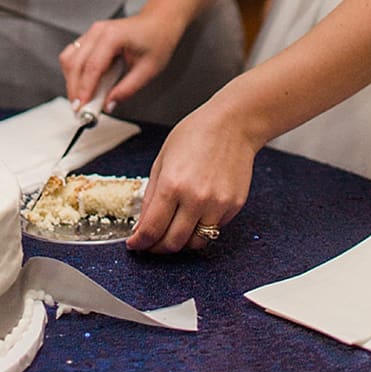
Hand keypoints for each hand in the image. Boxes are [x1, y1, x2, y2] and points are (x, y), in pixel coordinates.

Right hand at [60, 11, 184, 113]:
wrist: (160, 22)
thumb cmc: (157, 40)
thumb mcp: (148, 70)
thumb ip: (127, 89)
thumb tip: (109, 104)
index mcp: (113, 36)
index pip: (92, 67)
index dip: (85, 89)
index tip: (82, 107)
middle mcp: (98, 31)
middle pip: (75, 64)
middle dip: (75, 89)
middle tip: (80, 109)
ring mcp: (92, 32)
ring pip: (69, 59)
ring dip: (72, 81)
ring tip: (82, 99)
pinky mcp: (90, 37)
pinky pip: (73, 55)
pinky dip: (75, 72)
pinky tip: (84, 85)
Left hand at [126, 96, 256, 253]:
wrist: (233, 123)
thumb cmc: (197, 134)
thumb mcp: (162, 161)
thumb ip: (151, 196)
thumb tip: (142, 224)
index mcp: (173, 185)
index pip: (151, 230)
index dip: (139, 243)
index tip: (136, 244)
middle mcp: (196, 198)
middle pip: (172, 243)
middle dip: (157, 248)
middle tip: (152, 243)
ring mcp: (218, 204)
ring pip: (195, 243)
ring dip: (181, 242)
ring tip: (174, 231)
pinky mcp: (234, 205)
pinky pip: (214, 229)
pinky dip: (202, 228)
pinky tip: (196, 214)